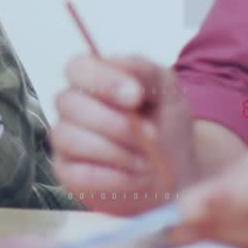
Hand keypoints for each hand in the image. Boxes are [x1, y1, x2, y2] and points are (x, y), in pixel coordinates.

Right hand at [51, 54, 196, 214]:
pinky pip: (78, 174)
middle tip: (152, 136)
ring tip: (148, 161)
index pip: (77, 69)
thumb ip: (141, 69)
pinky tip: (135, 177)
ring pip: (69, 138)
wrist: (181, 170)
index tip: (135, 96)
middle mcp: (71, 108)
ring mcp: (66, 141)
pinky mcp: (68, 174)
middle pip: (69, 104)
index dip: (102, 81)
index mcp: (91, 80)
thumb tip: (118, 72)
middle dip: (115, 123)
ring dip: (116, 152)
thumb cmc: (166, 125)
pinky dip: (114, 178)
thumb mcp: (165, 88)